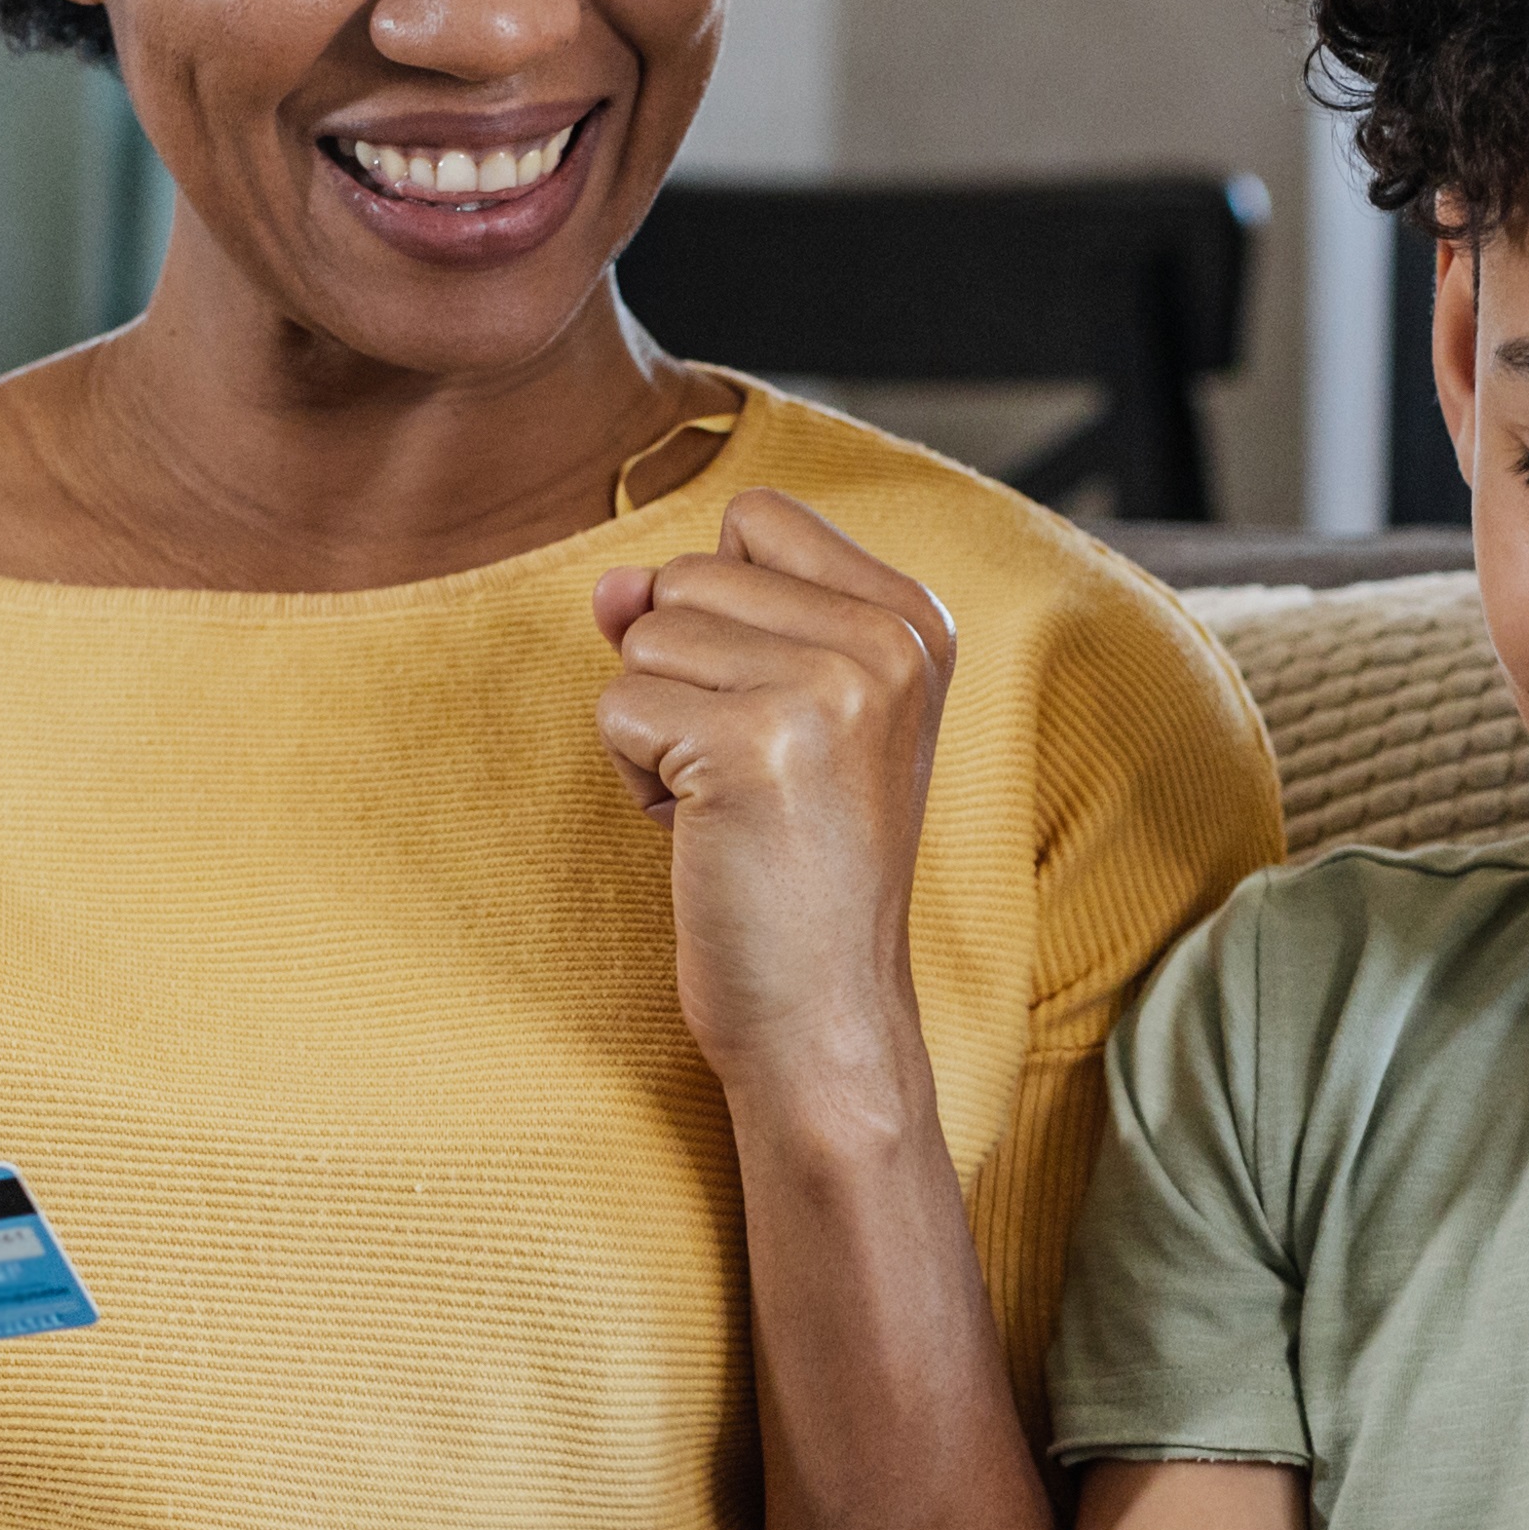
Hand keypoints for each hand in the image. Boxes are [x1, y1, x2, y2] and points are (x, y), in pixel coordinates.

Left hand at [595, 489, 956, 1104]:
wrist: (826, 1012)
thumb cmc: (798, 867)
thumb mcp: (775, 714)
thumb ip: (703, 622)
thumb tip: (611, 583)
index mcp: (917, 620)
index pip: (757, 518)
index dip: (725, 610)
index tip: (777, 710)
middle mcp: (887, 641)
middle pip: (687, 575)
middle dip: (684, 677)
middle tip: (753, 777)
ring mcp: (827, 689)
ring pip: (643, 637)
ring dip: (655, 729)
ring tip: (730, 806)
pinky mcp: (752, 746)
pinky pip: (617, 705)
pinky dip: (633, 776)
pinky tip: (702, 832)